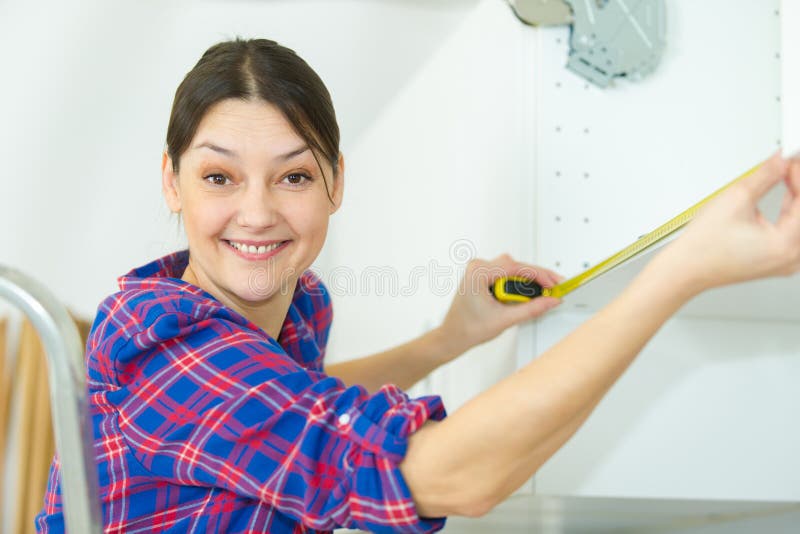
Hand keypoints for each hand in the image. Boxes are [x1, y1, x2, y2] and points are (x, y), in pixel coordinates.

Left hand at [437, 254, 562, 356]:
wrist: (453, 336)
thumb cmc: (468, 328)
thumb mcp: (505, 319)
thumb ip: (531, 309)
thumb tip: (550, 300)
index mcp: (478, 273)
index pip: (516, 268)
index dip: (539, 275)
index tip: (554, 284)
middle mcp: (478, 267)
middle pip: (516, 266)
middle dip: (537, 277)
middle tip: (555, 287)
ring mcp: (479, 271)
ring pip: (513, 268)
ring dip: (529, 279)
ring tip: (545, 290)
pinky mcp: (483, 277)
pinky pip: (506, 273)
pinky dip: (519, 282)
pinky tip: (530, 291)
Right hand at [663, 153, 799, 292]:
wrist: (686, 267)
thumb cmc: (704, 245)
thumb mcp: (736, 199)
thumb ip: (766, 175)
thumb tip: (781, 160)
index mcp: (785, 244)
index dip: (797, 176)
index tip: (791, 161)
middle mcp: (790, 258)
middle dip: (797, 187)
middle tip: (788, 168)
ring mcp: (785, 262)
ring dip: (797, 201)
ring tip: (786, 179)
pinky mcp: (777, 262)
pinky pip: (795, 235)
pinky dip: (792, 215)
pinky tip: (786, 200)